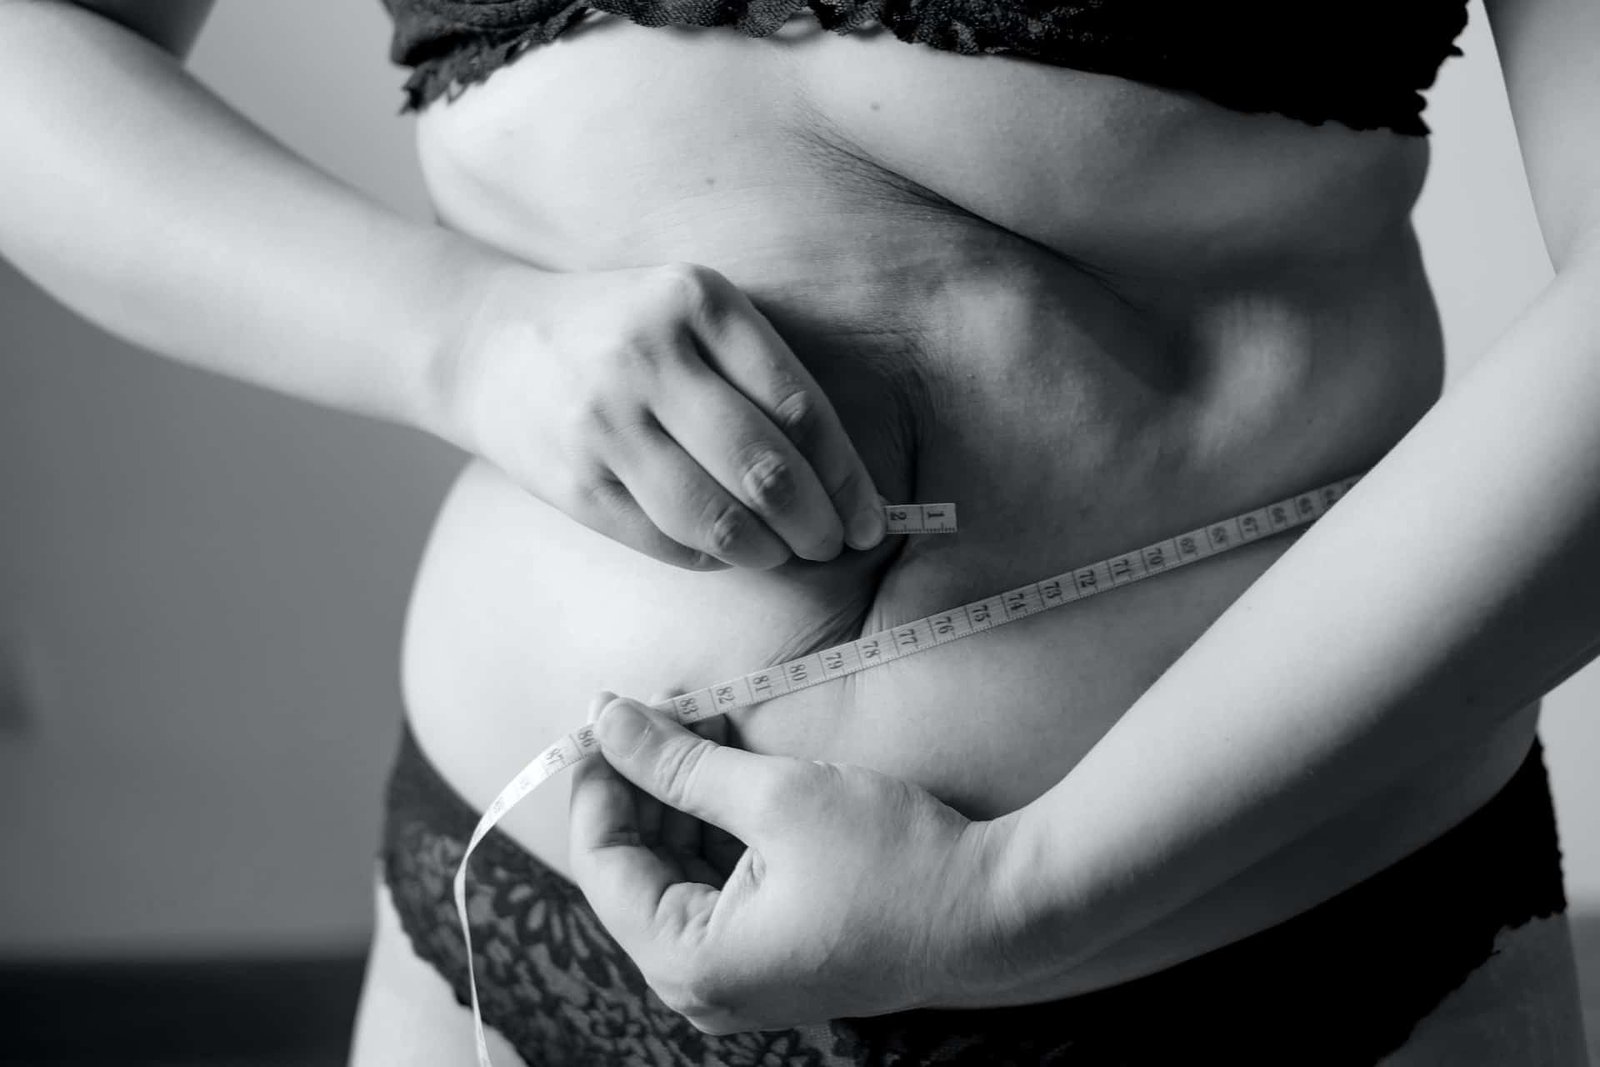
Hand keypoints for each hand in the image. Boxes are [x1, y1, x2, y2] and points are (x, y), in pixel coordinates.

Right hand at [442, 261, 885, 569]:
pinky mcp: (573, 480)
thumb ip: (759, 373)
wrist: (488, 344)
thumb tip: (842, 479)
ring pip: (715, 516)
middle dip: (817, 524)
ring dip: (767, 552)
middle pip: (765, 467)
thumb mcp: (689, 312)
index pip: (798, 406)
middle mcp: (649, 357)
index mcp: (696, 302)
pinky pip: (665, 540)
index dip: (846, 475)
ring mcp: (604, 422)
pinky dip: (710, 557)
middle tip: (837, 545)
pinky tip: (728, 552)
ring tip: (787, 555)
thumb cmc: (619, 332)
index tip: (873, 516)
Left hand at [567, 695, 1012, 1033]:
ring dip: (680, 801)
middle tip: (660, 709)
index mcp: (691, 961)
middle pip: (636, 871)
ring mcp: (741, 979)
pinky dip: (716, 832)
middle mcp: (704, 987)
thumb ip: (680, 762)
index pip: (603, 863)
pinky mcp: (775, 960)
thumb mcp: (777, 796)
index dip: (598, 781)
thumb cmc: (894, 861)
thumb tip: (606, 721)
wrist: (999, 912)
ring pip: (676, 877)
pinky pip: (717, 892)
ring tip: (700, 727)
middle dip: (643, 785)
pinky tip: (731, 771)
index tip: (605, 716)